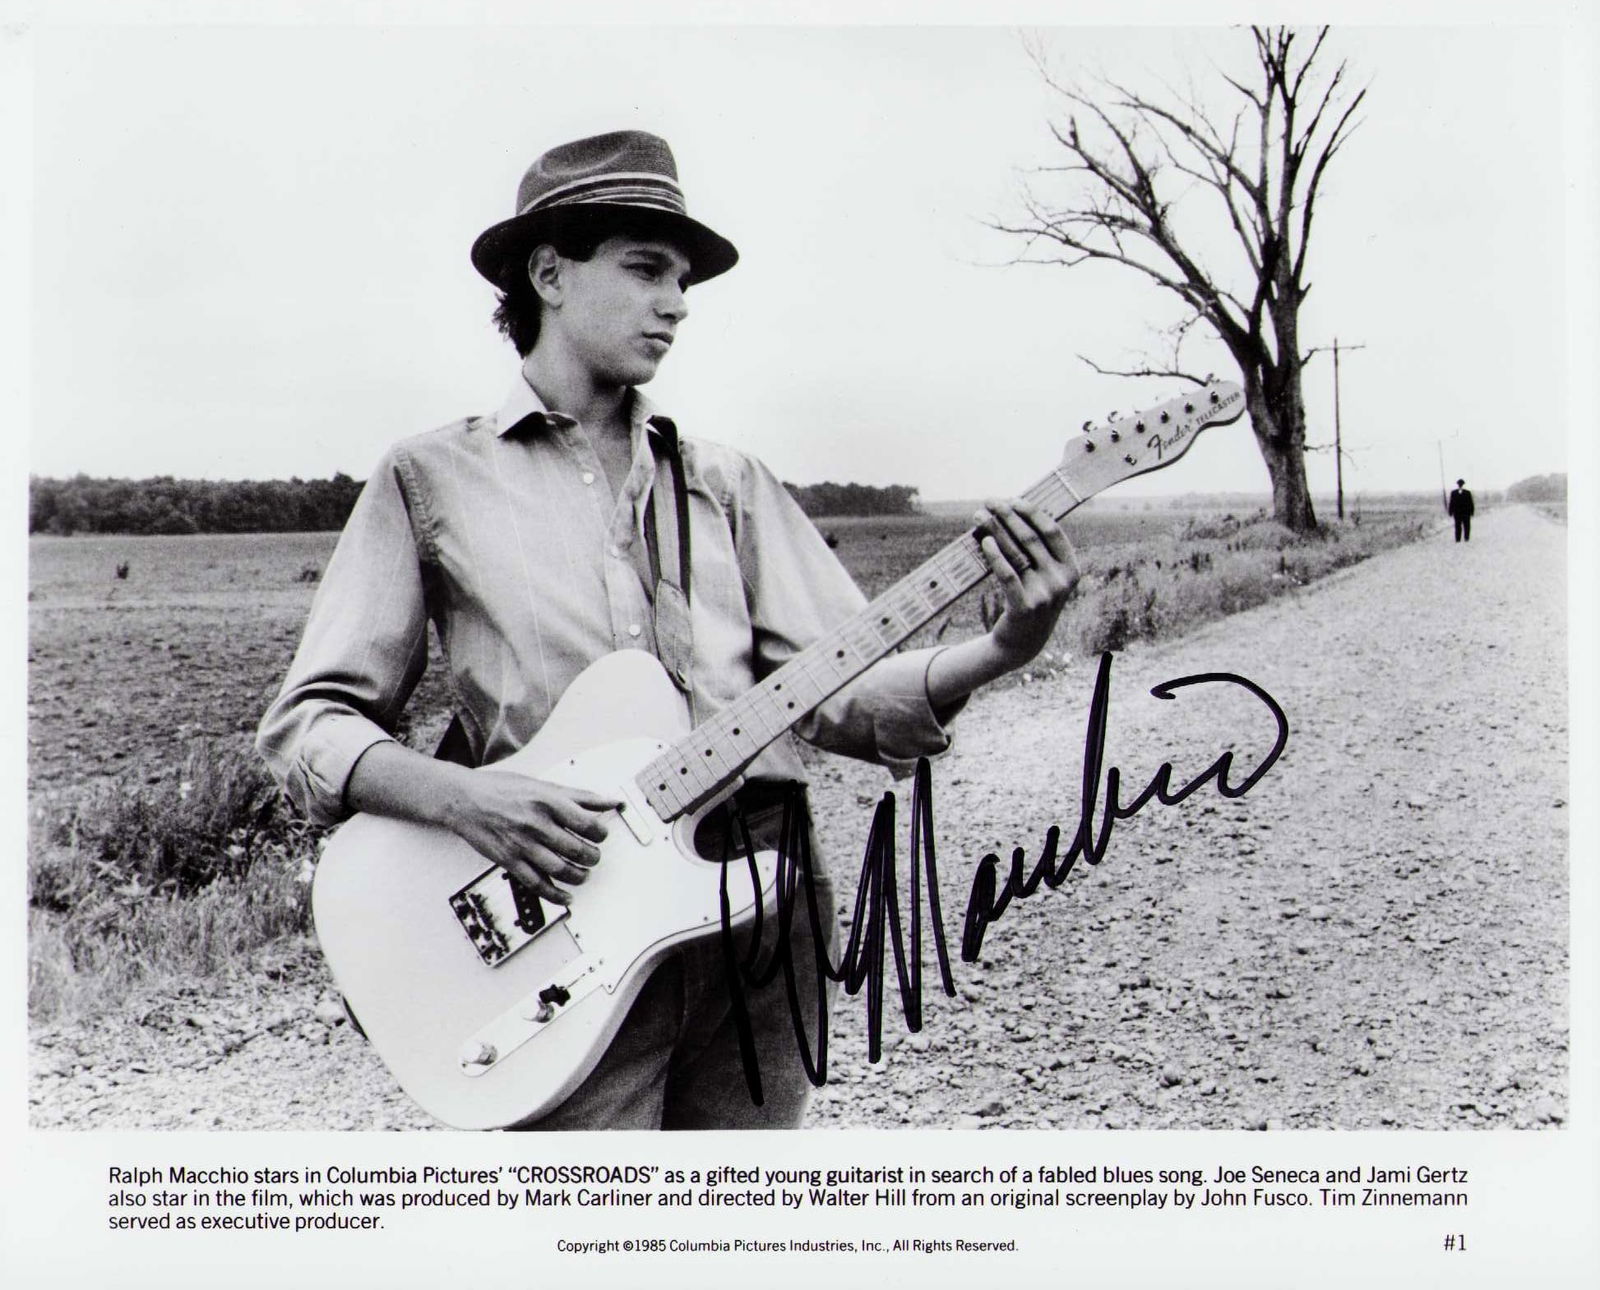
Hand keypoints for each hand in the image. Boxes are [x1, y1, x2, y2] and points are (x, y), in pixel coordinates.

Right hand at [442, 773, 621, 906]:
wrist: (464, 798)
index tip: (601, 836)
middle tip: (593, 857)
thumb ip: (580, 796)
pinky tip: (565, 896)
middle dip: (592, 857)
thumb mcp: (544, 785)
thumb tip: (610, 801)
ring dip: (578, 876)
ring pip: (559, 869)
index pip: (586, 823)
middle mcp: (535, 823)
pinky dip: (555, 894)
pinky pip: (536, 883)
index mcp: (547, 801)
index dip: (600, 833)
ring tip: (583, 874)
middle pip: (575, 849)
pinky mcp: (509, 860)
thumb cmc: (503, 789)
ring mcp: (521, 843)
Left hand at [974, 498, 1079, 666]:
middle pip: (1031, 538)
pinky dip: (995, 556)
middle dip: (1007, 515)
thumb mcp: (1044, 577)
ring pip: (1016, 553)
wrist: (1023, 643)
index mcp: (1071, 570)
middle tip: (989, 501)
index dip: (1032, 512)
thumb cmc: (1031, 600)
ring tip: (978, 515)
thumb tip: (1013, 512)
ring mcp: (1044, 595)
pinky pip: (1007, 575)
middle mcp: (1061, 582)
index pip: (1052, 531)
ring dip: (995, 530)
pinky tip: (984, 542)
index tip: (1012, 499)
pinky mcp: (1024, 607)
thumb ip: (1038, 551)